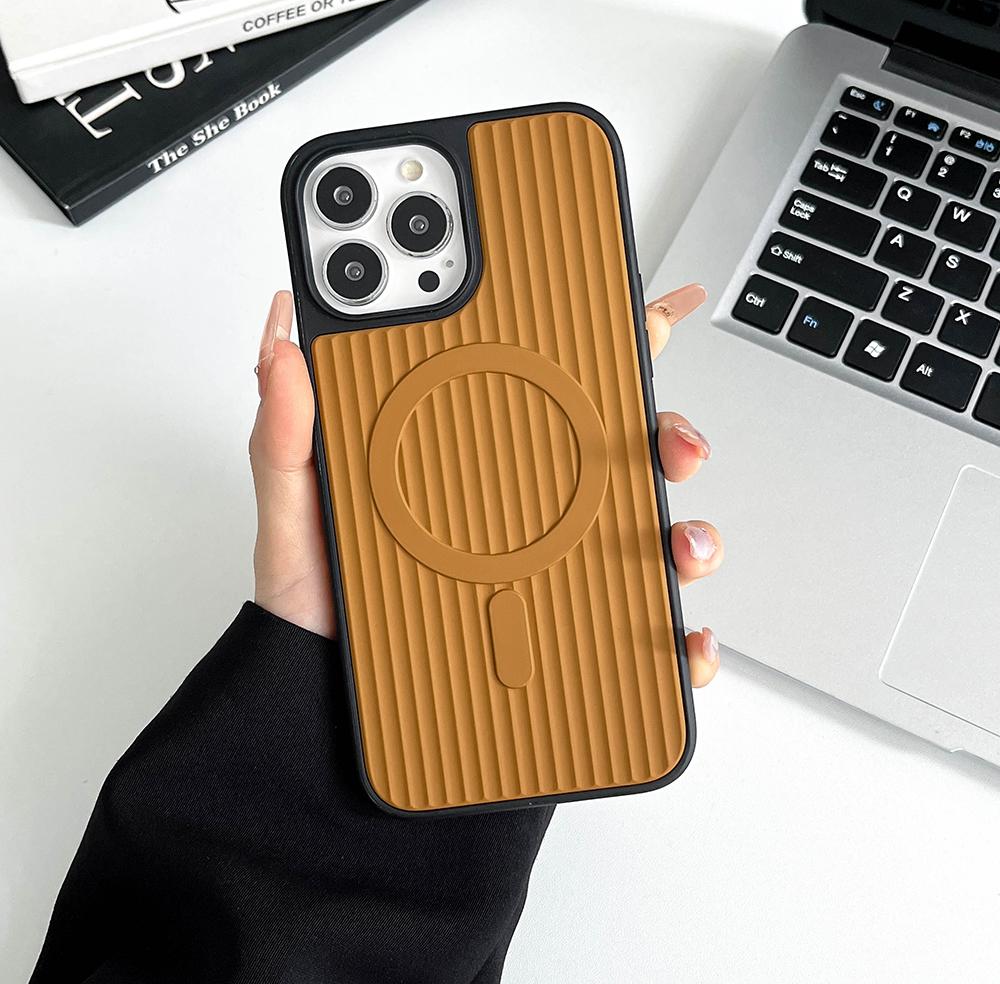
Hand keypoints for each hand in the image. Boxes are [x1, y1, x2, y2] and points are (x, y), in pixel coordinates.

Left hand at [250, 284, 722, 685]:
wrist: (319, 714)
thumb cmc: (313, 613)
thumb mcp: (295, 513)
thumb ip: (287, 432)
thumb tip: (284, 336)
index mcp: (473, 465)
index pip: (552, 387)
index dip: (608, 340)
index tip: (651, 311)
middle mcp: (527, 518)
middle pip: (624, 457)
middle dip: (670, 434)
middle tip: (669, 442)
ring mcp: (553, 580)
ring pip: (651, 540)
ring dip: (691, 533)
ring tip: (675, 545)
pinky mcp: (568, 644)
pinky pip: (643, 639)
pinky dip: (682, 639)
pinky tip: (682, 637)